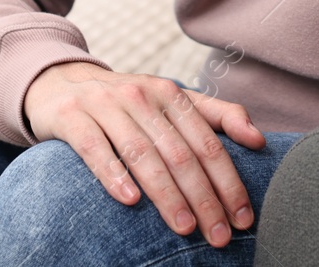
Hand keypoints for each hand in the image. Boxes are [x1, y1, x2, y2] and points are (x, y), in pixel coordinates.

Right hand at [23, 62, 266, 247]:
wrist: (60, 83)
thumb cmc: (126, 103)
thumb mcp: (171, 101)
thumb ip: (217, 115)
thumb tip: (258, 138)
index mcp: (170, 93)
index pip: (207, 143)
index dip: (228, 182)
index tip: (242, 218)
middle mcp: (141, 95)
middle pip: (179, 153)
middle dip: (203, 198)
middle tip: (218, 236)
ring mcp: (104, 104)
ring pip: (142, 153)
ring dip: (166, 193)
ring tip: (184, 227)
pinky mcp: (71, 117)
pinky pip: (95, 148)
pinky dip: (114, 175)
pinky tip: (130, 201)